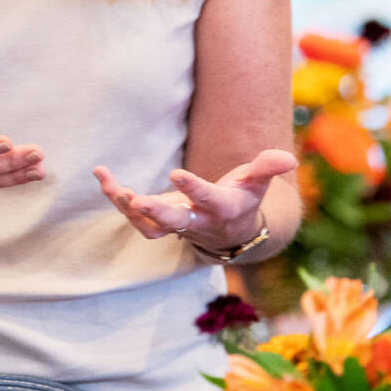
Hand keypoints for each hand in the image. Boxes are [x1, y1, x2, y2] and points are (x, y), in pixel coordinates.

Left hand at [93, 149, 296, 248]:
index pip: (207, 200)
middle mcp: (196, 222)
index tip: (175, 174)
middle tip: (135, 199)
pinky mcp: (157, 222)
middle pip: (173, 222)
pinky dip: (115, 197)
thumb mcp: (257, 182)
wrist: (230, 233)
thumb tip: (288, 158)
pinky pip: (133, 216)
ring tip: (110, 184)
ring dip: (127, 207)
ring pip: (148, 225)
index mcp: (221, 209)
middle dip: (155, 212)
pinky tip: (102, 176)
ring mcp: (174, 225)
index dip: (192, 189)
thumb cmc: (243, 198)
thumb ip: (268, 167)